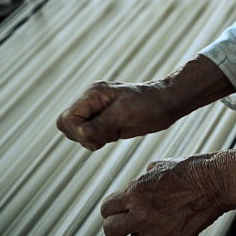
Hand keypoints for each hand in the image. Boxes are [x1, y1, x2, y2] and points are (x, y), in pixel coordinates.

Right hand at [56, 80, 174, 150]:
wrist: (167, 103)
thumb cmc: (149, 103)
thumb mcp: (124, 113)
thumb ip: (100, 124)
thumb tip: (81, 135)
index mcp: (93, 94)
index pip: (67, 118)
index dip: (78, 131)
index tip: (98, 133)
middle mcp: (92, 102)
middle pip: (69, 126)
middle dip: (84, 136)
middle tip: (106, 134)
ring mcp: (98, 112)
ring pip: (79, 133)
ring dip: (93, 139)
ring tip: (113, 132)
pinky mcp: (105, 122)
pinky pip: (91, 136)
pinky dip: (99, 140)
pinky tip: (116, 133)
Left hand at [101, 155, 225, 235]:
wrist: (215, 181)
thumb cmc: (188, 170)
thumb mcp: (157, 167)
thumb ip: (139, 184)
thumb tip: (131, 193)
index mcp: (136, 193)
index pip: (106, 209)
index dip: (110, 207)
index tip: (115, 206)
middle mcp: (144, 215)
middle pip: (110, 231)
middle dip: (114, 224)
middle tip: (123, 218)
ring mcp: (159, 231)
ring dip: (139, 231)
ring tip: (152, 217)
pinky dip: (162, 234)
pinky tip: (172, 219)